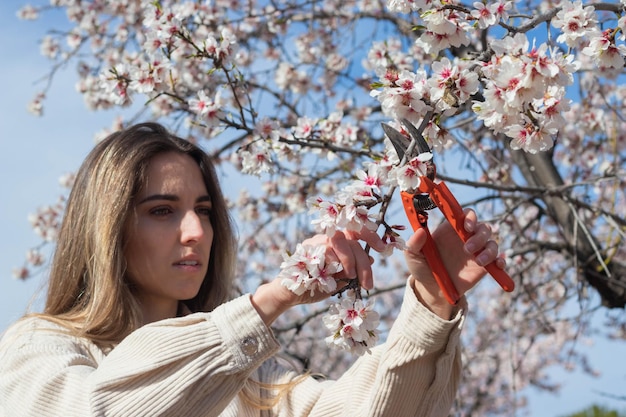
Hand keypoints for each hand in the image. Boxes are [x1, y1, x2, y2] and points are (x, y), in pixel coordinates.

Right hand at [251, 228, 386, 324]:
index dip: (371, 236)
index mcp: (334, 243)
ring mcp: (316, 241)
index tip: (383, 250)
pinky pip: (328, 250)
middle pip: (352, 241)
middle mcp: (325, 237)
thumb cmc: (313, 286)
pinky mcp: (308, 249)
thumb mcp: (338, 279)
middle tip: (368, 284)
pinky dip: (338, 264)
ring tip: (352, 278)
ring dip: (351, 261)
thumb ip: (352, 269)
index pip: (355, 231)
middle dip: (364, 263)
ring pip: (342, 242)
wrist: (288, 294)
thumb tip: (370, 259)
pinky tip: (338, 276)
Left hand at [404, 209, 504, 318]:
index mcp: (450, 230)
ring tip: (478, 261)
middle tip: (467, 248)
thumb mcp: (413, 256)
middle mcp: (466, 238)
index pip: (466, 214)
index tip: (467, 226)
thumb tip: (420, 231)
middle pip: (482, 227)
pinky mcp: (484, 266)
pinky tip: (497, 266)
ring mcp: (476, 251)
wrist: (432, 290)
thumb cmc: (422, 267)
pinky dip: (501, 261)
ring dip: (489, 250)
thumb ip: (414, 243)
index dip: (470, 217)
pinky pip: (498, 259)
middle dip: (479, 235)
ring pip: (492, 242)